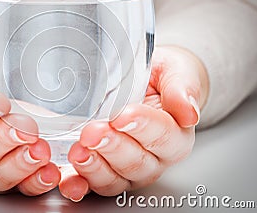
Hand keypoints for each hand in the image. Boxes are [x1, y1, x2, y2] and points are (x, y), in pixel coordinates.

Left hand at [59, 46, 208, 200]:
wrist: (143, 83)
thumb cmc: (158, 78)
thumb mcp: (174, 72)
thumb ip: (182, 88)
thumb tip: (189, 112)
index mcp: (174, 135)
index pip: (163, 136)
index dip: (142, 127)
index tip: (123, 116)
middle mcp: (153, 158)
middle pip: (136, 162)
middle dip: (112, 146)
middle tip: (93, 131)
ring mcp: (126, 169)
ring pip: (114, 179)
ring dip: (93, 167)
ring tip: (78, 151)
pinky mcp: (102, 171)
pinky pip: (91, 184)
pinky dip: (78, 184)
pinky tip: (67, 179)